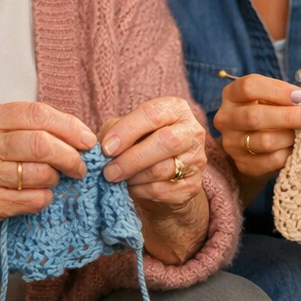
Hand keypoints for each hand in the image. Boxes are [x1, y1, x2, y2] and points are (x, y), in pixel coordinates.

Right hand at [0, 101, 97, 231]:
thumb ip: (24, 125)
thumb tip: (78, 132)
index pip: (36, 114)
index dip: (69, 126)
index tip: (87, 139)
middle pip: (41, 145)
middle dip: (71, 155)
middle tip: (80, 165)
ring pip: (41, 174)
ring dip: (57, 178)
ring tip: (53, 178)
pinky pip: (33, 200)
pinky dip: (45, 197)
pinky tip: (39, 194)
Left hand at [99, 97, 208, 213]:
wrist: (163, 178)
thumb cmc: (141, 146)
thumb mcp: (127, 130)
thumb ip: (114, 131)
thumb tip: (104, 147)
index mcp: (176, 109)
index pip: (153, 114)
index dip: (127, 130)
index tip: (106, 148)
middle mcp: (192, 131)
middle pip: (166, 142)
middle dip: (131, 159)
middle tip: (108, 172)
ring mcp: (196, 160)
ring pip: (162, 170)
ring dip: (132, 177)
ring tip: (117, 179)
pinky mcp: (193, 186)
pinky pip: (161, 190)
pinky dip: (139, 191)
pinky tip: (132, 188)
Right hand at [213, 74, 300, 178]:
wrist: (256, 146)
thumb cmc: (269, 113)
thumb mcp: (272, 99)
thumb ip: (285, 98)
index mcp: (231, 95)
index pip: (248, 87)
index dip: (278, 90)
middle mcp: (225, 118)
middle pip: (254, 116)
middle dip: (289, 117)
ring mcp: (231, 143)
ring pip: (263, 141)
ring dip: (290, 137)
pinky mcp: (242, 164)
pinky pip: (269, 160)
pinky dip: (288, 154)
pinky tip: (297, 148)